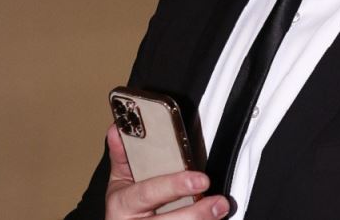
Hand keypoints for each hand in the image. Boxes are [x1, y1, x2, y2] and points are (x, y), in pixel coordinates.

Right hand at [104, 124, 229, 218]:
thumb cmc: (125, 203)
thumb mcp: (120, 179)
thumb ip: (123, 155)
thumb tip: (119, 128)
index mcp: (121, 203)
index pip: (148, 193)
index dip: (174, 186)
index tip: (200, 180)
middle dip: (196, 213)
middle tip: (218, 202)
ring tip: (220, 209)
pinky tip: (213, 219)